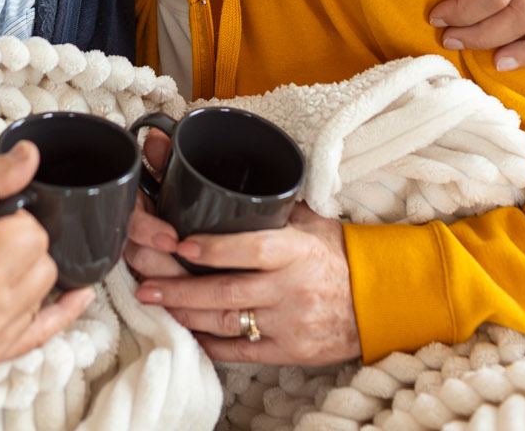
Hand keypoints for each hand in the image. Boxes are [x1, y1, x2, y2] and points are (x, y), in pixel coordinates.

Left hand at [132, 205, 360, 366]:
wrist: (380, 300)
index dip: (214, 249)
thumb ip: (273, 205)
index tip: (180, 245)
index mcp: (298, 251)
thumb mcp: (312, 221)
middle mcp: (292, 289)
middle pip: (227, 292)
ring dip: (186, 314)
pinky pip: (241, 351)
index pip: (252, 249)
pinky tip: (187, 331)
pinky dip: (210, 343)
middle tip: (144, 282)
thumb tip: (220, 173)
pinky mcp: (290, 351)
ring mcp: (290, 324)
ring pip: (228, 322)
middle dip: (180, 289)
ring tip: (155, 303)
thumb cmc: (339, 253)